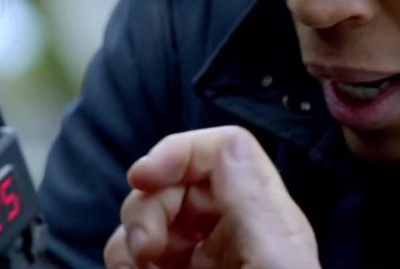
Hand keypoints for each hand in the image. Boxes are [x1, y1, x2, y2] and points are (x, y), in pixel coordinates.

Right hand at [104, 126, 319, 268]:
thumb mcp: (274, 259)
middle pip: (175, 179)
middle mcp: (231, 224)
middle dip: (146, 204)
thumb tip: (230, 143)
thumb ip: (251, 203)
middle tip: (145, 249)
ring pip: (149, 214)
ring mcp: (203, 253)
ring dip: (129, 235)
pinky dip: (125, 258)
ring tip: (137, 268)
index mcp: (263, 211)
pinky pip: (137, 251)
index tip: (144, 176)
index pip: (221, 149)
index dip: (178, 151)